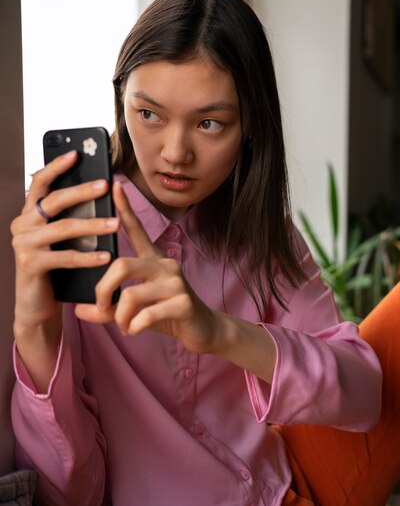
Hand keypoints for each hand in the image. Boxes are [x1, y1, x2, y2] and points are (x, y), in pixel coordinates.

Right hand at [11, 150, 119, 330]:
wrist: (37, 305)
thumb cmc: (55, 267)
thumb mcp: (60, 238)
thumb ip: (69, 217)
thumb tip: (99, 190)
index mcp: (29, 214)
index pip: (40, 182)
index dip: (56, 166)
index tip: (76, 153)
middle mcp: (22, 225)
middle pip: (54, 201)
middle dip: (81, 191)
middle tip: (105, 185)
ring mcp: (24, 244)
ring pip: (63, 228)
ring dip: (92, 225)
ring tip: (115, 223)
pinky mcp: (30, 265)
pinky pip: (65, 257)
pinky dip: (87, 256)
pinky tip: (106, 256)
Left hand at [75, 181, 219, 353]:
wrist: (203, 330)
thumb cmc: (166, 314)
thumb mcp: (134, 310)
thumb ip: (107, 308)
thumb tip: (78, 310)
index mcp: (153, 260)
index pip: (136, 229)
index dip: (125, 208)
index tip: (114, 186)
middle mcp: (165, 265)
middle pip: (121, 265)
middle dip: (103, 289)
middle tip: (102, 307)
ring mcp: (176, 282)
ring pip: (131, 295)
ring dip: (120, 317)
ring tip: (124, 326)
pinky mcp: (183, 303)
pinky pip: (146, 315)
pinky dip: (133, 327)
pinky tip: (136, 330)